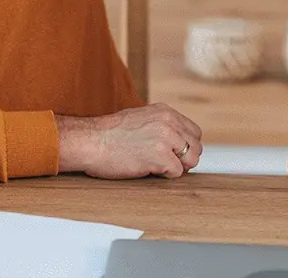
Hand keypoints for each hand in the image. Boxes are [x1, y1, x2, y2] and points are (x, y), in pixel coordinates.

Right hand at [56, 103, 202, 179]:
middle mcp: (169, 122)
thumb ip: (161, 125)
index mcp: (165, 111)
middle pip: (196, 147)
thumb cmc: (109, 134)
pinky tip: (149, 170)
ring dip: (177, 168)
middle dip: (184, 159)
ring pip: (191, 160)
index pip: (194, 132)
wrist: (90, 141)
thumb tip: (177, 140)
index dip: (185, 146)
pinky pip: (177, 173)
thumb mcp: (140, 118)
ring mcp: (166, 138)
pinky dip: (165, 176)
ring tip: (157, 167)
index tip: (173, 154)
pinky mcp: (160, 156)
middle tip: (165, 164)